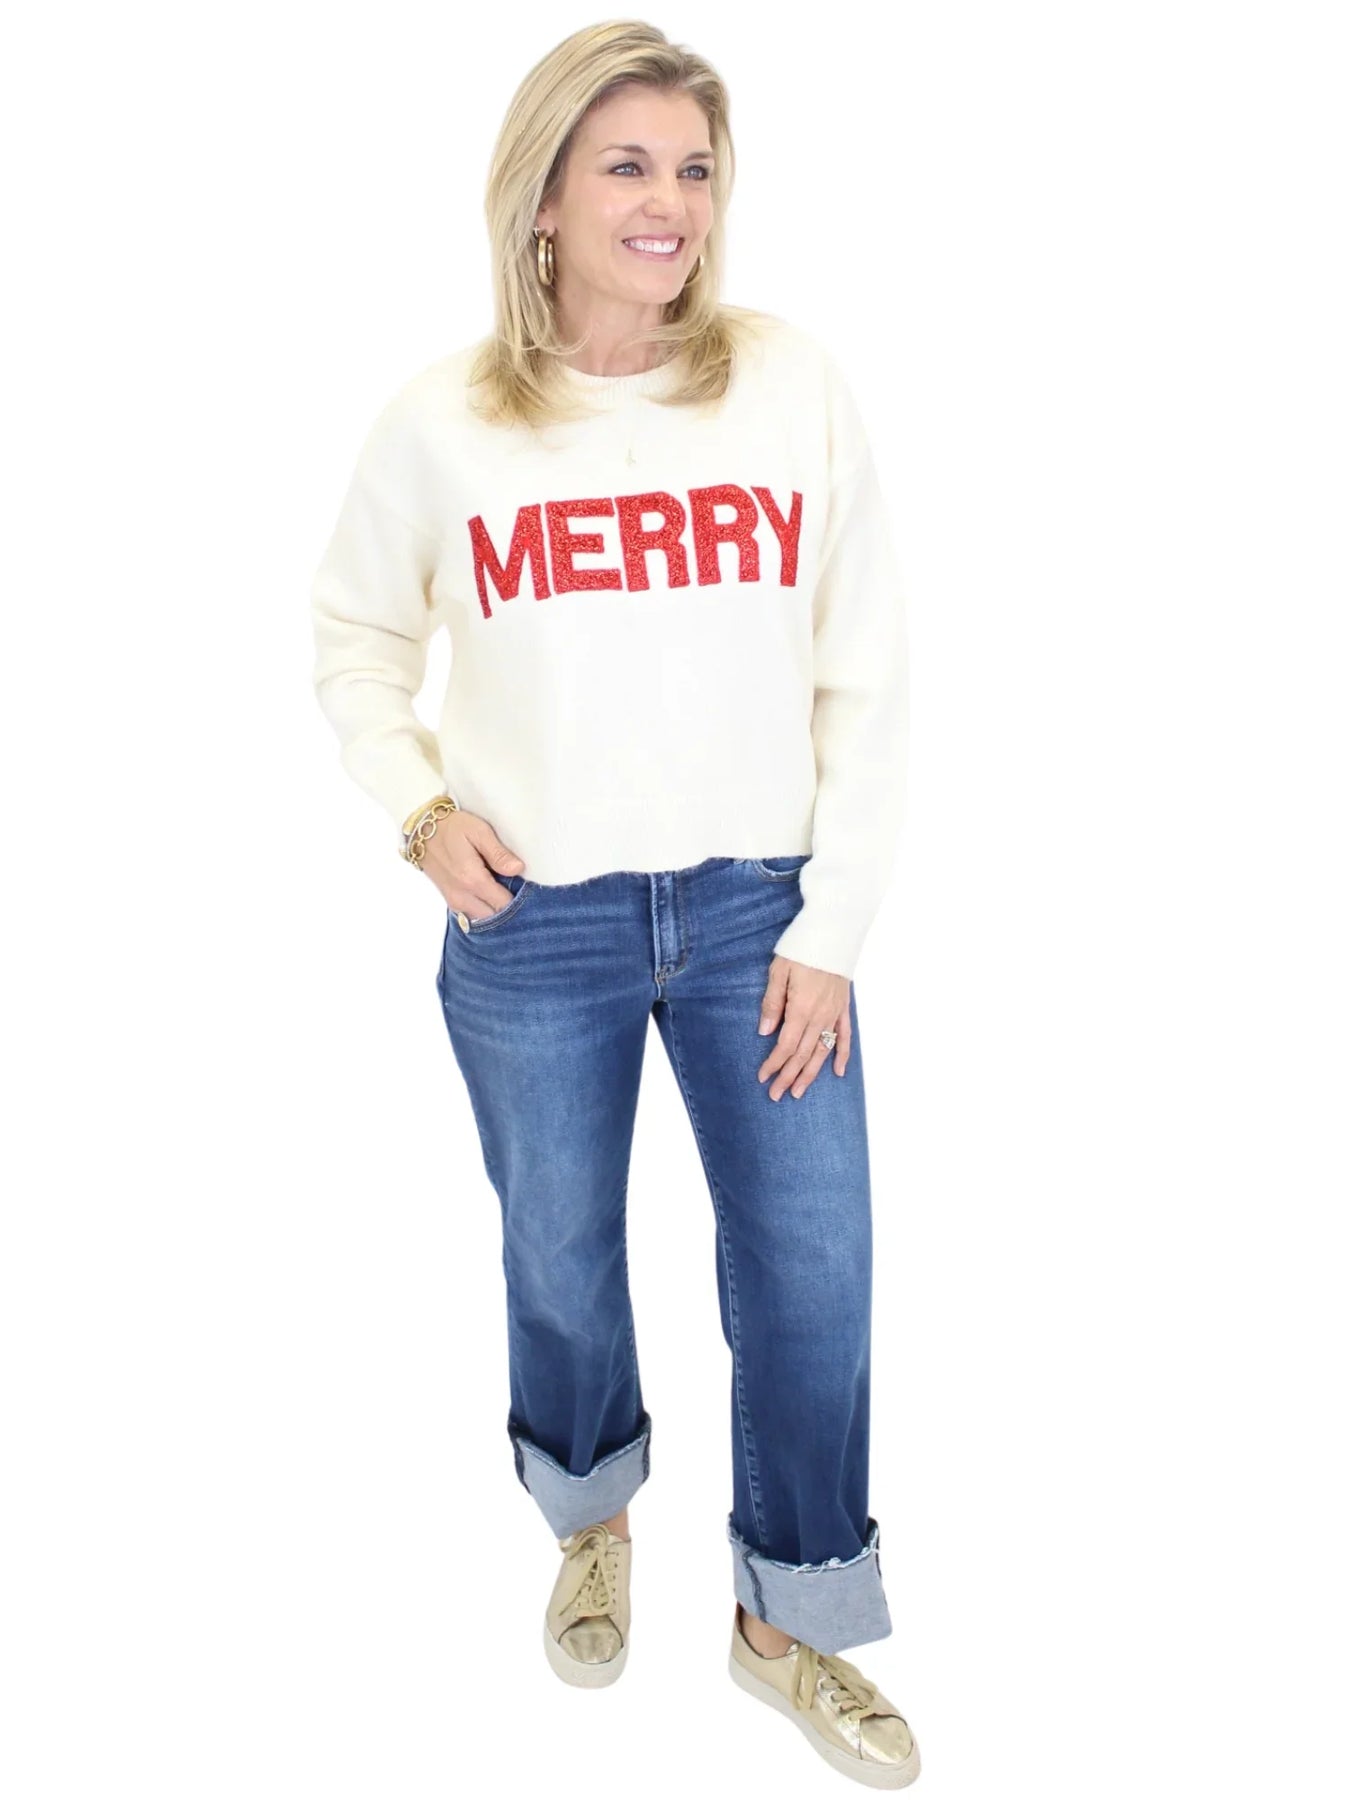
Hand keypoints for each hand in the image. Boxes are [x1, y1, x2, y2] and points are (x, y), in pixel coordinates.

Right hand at [414, 808, 525, 920]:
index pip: (504, 904)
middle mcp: (462, 897)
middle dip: (508, 906)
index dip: (519, 898)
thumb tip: (518, 869)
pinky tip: (489, 892)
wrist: (422, 830)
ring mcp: (454, 902)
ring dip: (495, 908)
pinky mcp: (450, 901)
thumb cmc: (452, 827)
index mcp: (472, 880)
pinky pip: (473, 914)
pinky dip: (483, 908)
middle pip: (495, 915)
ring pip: (484, 917)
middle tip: (516, 887)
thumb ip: (498, 853)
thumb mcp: (478, 831)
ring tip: (503, 888)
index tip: (525, 887)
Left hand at [756, 956, 851, 1099]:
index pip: (785, 1046)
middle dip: (788, 1076)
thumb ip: (772, 1004)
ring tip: (799, 1091)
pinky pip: (845, 1037)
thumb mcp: (778, 972)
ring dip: (810, 1074)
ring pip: (822, 1052)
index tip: (763, 1078)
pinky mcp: (843, 1008)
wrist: (833, 933)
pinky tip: (839, 1072)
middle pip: (802, 1054)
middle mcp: (819, 1017)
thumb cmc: (801, 950)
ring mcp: (834, 1014)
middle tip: (777, 1095)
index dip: (774, 1064)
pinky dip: (842, 1056)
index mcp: (801, 1009)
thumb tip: (765, 1032)